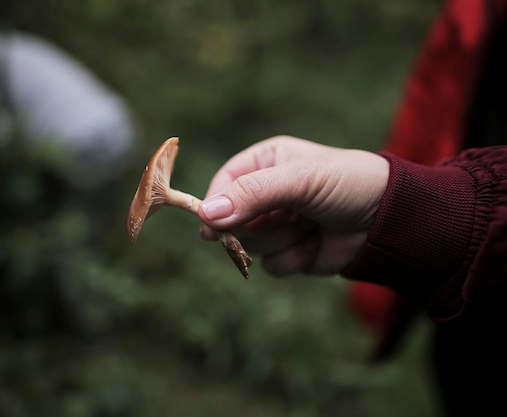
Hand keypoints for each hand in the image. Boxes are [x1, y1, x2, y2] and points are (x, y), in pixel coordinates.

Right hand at [198, 136, 389, 275]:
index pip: (224, 182)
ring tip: (311, 225)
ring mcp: (278, 224)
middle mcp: (268, 192)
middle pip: (232, 219)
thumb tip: (207, 214)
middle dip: (260, 225)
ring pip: (251, 245)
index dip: (216, 204)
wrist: (392, 221)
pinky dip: (295, 259)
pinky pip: (272, 265)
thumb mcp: (301, 180)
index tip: (212, 228)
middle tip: (288, 219)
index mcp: (266, 162)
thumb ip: (253, 193)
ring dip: (282, 240)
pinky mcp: (291, 251)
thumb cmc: (350, 184)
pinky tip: (318, 244)